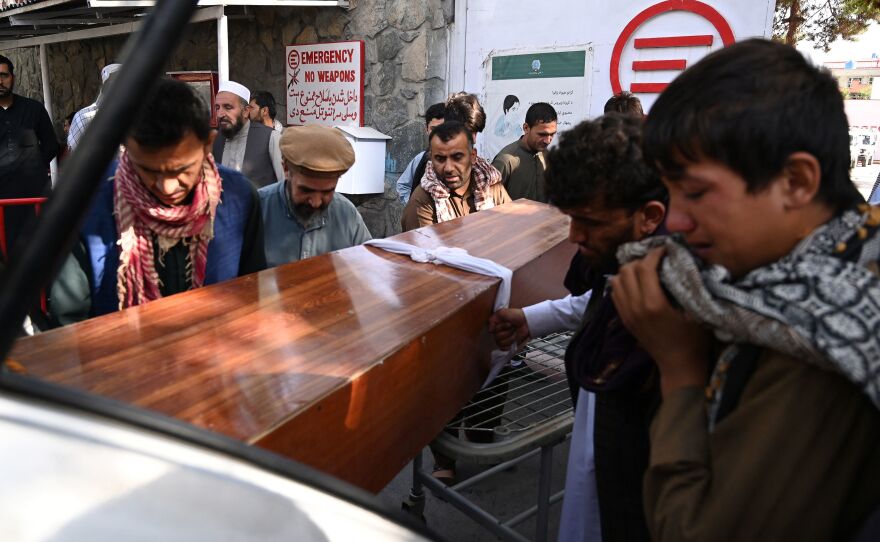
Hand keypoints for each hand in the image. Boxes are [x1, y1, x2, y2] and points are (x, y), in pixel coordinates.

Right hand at [488, 308, 529, 349]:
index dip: (501, 327)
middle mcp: (497, 334)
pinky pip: (504, 348)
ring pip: (501, 343)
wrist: (526, 321)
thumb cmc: (515, 315)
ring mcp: (503, 340)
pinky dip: (510, 344)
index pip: (492, 331)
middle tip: (513, 327)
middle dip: (507, 332)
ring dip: (510, 337)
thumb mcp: (501, 313)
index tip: (509, 323)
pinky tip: (514, 339)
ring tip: (515, 332)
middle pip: (497, 338)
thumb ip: (492, 320)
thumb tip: (489, 331)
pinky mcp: (508, 345)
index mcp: (495, 326)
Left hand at [609, 248, 712, 396]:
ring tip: (645, 269)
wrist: (678, 365)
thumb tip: (682, 262)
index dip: (655, 254)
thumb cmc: (694, 339)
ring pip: (617, 280)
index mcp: (654, 304)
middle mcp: (635, 307)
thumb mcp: (695, 310)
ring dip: (629, 271)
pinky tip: (637, 283)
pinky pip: (615, 293)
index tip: (666, 250)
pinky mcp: (624, 320)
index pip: (645, 267)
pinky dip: (623, 283)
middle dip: (641, 260)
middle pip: (627, 270)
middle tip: (656, 259)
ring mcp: (627, 314)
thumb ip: (686, 286)